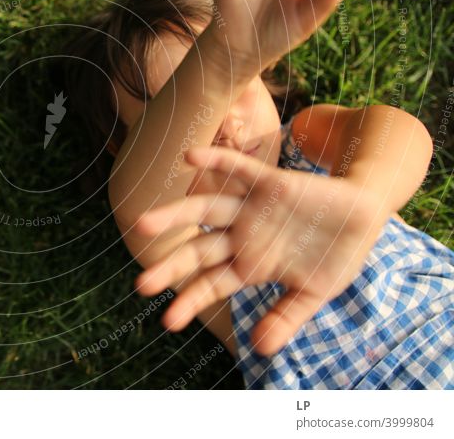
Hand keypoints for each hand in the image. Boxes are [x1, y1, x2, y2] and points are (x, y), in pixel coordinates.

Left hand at [132, 146, 391, 355]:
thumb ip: (285, 318)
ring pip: (206, 209)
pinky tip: (189, 157)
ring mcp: (252, 208)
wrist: (365, 215)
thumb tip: (262, 350)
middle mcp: (242, 236)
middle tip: (141, 285)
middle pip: (198, 251)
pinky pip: (239, 169)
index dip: (190, 301)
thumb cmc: (334, 255)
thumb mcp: (312, 294)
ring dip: (175, 215)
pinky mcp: (270, 182)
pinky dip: (217, 161)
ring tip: (141, 224)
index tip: (168, 322)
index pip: (211, 285)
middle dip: (171, 266)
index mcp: (249, 265)